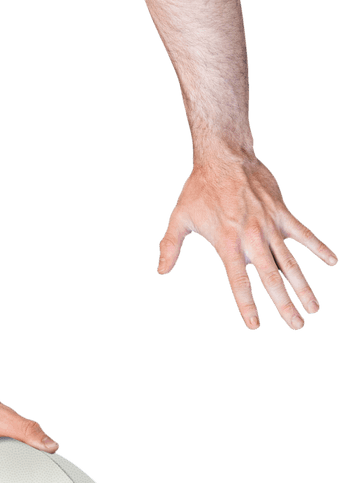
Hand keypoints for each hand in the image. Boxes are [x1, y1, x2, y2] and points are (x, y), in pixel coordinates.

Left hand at [157, 154, 336, 329]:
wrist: (225, 156)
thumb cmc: (200, 187)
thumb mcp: (180, 216)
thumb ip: (170, 246)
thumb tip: (161, 271)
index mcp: (227, 242)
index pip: (238, 279)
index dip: (247, 303)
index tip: (255, 325)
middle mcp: (251, 236)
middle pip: (271, 277)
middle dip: (284, 304)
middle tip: (296, 326)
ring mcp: (269, 224)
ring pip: (290, 261)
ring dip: (304, 286)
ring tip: (314, 309)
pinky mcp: (282, 212)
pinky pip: (304, 233)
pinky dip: (319, 248)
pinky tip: (332, 262)